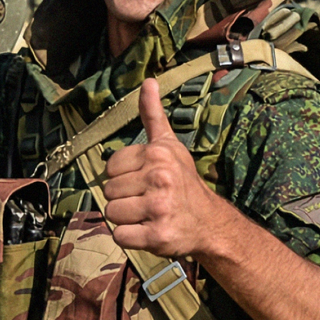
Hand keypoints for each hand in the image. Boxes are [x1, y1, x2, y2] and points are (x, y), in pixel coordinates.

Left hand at [102, 77, 236, 256]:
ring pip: (112, 214)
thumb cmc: (183, 182)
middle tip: (148, 200)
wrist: (210, 222)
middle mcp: (158, 179)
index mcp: (157, 155)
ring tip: (147, 215)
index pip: (110, 167)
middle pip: (109, 191)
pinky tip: (148, 231)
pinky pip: (119, 236)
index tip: (144, 181)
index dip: (123, 177)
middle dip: (124, 199)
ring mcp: (158, 208)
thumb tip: (147, 81)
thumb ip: (152, 115)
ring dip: (126, 219)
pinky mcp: (156, 236)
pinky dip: (130, 238)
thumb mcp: (169, 145)